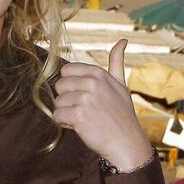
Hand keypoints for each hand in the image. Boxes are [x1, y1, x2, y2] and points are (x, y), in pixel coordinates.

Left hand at [52, 38, 149, 169]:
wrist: (126, 142)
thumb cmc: (122, 114)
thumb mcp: (121, 84)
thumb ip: (117, 62)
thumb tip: (123, 40)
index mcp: (98, 73)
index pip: (67, 70)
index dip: (72, 85)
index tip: (85, 96)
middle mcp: (92, 83)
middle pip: (60, 85)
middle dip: (68, 99)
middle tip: (85, 110)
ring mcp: (85, 99)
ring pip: (58, 102)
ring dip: (67, 113)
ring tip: (85, 119)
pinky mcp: (78, 116)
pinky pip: (57, 116)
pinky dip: (65, 124)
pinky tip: (81, 127)